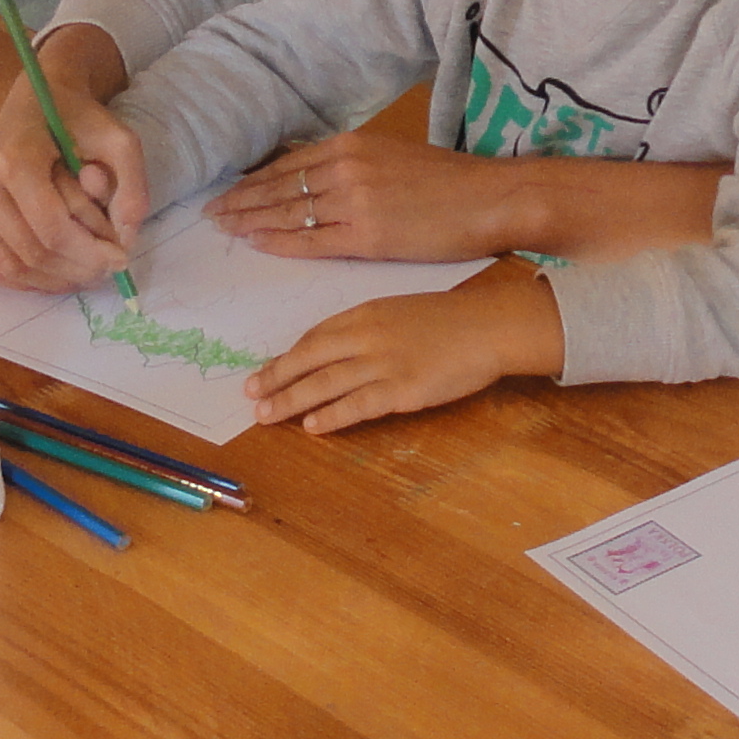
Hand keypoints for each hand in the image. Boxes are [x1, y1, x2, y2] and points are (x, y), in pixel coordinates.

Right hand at [0, 26, 145, 288]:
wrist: (37, 100)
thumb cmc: (78, 117)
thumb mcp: (119, 139)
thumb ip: (132, 185)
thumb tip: (126, 240)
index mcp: (16, 158)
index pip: (51, 227)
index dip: (89, 253)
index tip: (121, 260)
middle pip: (33, 251)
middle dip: (77, 268)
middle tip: (109, 268)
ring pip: (13, 265)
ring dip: (55, 279)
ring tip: (89, 272)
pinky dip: (28, 279)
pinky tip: (59, 273)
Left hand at [214, 131, 515, 261]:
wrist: (490, 198)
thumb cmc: (450, 181)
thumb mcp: (392, 156)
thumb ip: (352, 164)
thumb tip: (318, 177)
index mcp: (351, 145)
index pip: (288, 163)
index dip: (254, 180)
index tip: (229, 191)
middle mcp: (346, 168)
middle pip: (279, 186)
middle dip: (241, 201)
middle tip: (210, 213)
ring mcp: (354, 202)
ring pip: (288, 213)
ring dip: (250, 221)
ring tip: (224, 228)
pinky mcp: (367, 236)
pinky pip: (311, 241)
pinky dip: (280, 242)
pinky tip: (257, 243)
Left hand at [246, 262, 560, 432]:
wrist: (488, 327)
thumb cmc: (450, 319)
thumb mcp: (401, 311)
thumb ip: (369, 328)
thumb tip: (341, 349)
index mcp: (365, 314)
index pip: (314, 337)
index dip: (288, 356)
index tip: (267, 370)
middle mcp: (366, 336)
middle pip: (308, 359)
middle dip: (275, 377)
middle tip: (249, 393)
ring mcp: (382, 363)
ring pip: (323, 384)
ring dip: (290, 400)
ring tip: (266, 415)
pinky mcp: (401, 390)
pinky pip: (356, 405)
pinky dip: (331, 416)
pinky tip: (312, 426)